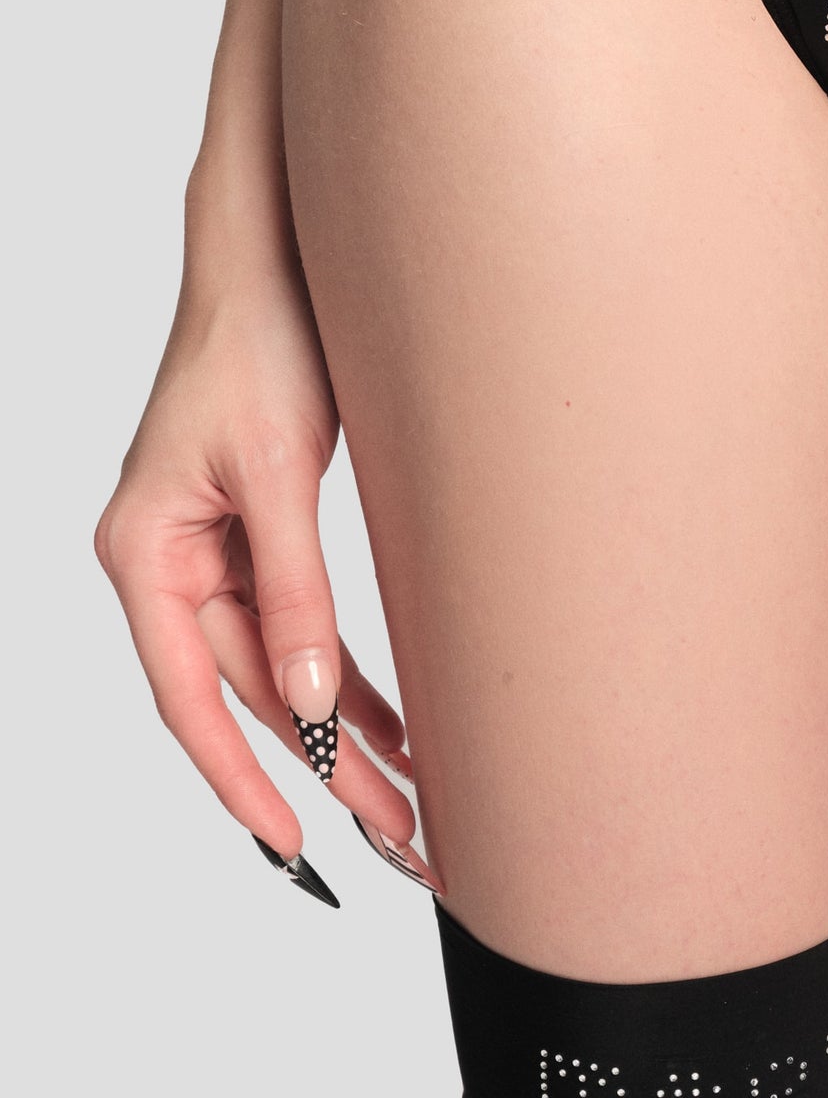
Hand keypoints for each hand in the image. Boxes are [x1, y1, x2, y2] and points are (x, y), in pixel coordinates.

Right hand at [96, 247, 417, 873]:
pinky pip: (297, 622)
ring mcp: (212, 547)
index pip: (191, 697)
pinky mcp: (258, 527)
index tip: (294, 842)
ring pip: (278, 666)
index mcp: (145, 553)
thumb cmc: (256, 341)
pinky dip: (344, 671)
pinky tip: (392, 718)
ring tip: (410, 793)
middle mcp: (169, 560)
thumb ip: (292, 588)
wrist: (273, 255)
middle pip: (247, 693)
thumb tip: (309, 702)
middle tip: (396, 832)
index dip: (241, 778)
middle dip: (320, 765)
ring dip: (341, 727)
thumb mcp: (275, 471)